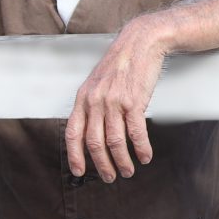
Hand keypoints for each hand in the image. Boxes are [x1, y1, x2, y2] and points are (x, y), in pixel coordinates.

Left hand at [65, 20, 168, 180]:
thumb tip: (93, 130)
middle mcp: (96, 101)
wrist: (140, 42)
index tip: (79, 171)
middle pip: (94, 142)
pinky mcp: (134, 101)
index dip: (75, 155)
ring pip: (115, 141)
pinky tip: (144, 156)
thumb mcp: (97, 82)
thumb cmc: (121, 63)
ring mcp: (114, 101)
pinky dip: (141, 148)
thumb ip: (92, 105)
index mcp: (83, 98)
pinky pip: (136, 132)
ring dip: (122, 161)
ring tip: (128, 170)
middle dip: (102, 164)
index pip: (73, 133)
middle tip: (110, 177)